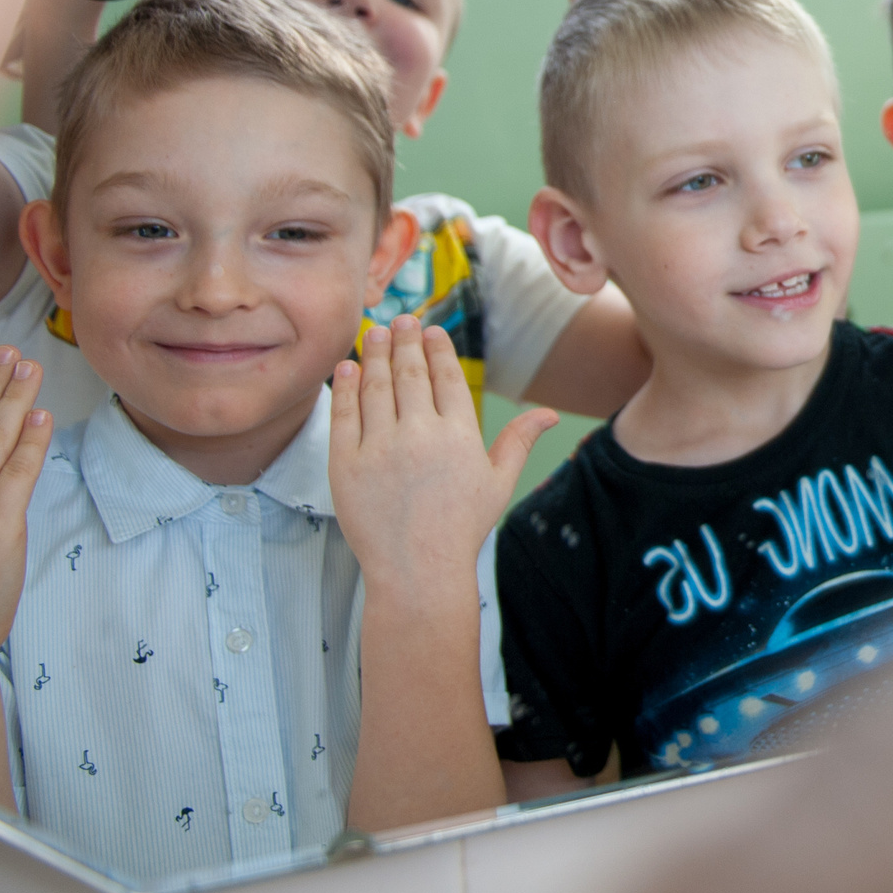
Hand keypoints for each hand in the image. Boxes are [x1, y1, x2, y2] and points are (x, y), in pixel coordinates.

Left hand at [329, 317, 555, 602]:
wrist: (416, 571)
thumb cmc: (460, 529)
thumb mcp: (498, 483)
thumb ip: (519, 441)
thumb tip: (548, 413)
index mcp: (459, 435)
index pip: (446, 377)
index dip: (438, 350)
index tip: (432, 331)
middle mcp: (420, 434)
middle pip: (409, 373)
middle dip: (405, 341)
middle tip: (402, 320)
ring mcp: (380, 448)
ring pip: (376, 386)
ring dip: (376, 354)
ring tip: (376, 334)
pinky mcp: (347, 464)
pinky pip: (344, 414)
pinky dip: (345, 386)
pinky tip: (349, 368)